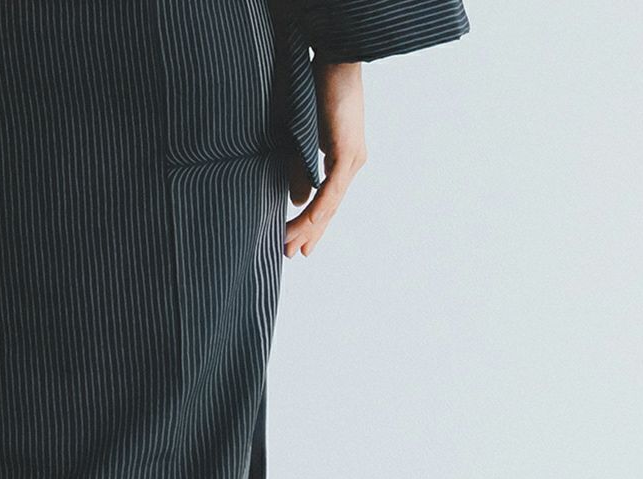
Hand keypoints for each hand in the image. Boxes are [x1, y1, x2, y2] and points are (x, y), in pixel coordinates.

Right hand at [284, 60, 367, 257]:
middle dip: (309, 234)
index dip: (310, 224)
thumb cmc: (315, 89)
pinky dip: (319, 208)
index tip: (296, 243)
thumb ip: (299, 169)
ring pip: (330, 204)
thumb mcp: (300, 137)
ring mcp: (352, 158)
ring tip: (290, 246)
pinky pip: (332, 188)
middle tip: (291, 255)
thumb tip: (299, 200)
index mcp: (342, 158)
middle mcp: (351, 162)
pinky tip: (308, 225)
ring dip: (309, 227)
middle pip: (328, 208)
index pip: (325, 200)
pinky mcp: (348, 151)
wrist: (333, 58)